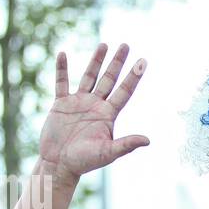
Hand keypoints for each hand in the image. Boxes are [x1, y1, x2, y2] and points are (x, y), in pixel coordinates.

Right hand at [41, 43, 149, 183]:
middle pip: (109, 79)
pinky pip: (61, 83)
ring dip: (96, 61)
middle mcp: (95, 105)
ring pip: (89, 77)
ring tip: (104, 44)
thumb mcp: (107, 153)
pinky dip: (61, 69)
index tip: (143, 61)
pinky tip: (62, 54)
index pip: (124, 91)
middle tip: (125, 45)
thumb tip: (148, 140)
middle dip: (117, 63)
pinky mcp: (61, 104)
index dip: (133, 76)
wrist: (59, 165)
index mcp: (108, 115)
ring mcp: (78, 102)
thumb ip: (126, 144)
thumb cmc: (84, 162)